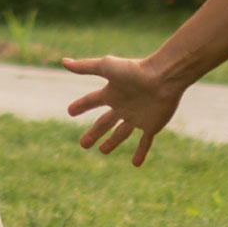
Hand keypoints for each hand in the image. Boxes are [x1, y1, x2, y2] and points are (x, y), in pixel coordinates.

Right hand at [64, 53, 192, 164]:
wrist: (164, 78)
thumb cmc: (135, 71)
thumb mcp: (106, 67)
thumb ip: (85, 67)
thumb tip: (63, 62)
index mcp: (112, 93)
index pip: (92, 101)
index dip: (81, 106)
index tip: (70, 111)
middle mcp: (123, 106)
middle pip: (105, 123)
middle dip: (94, 133)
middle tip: (83, 144)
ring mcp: (137, 117)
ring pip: (121, 133)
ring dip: (112, 143)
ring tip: (103, 151)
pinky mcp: (151, 126)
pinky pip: (144, 142)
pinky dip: (140, 153)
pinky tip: (136, 164)